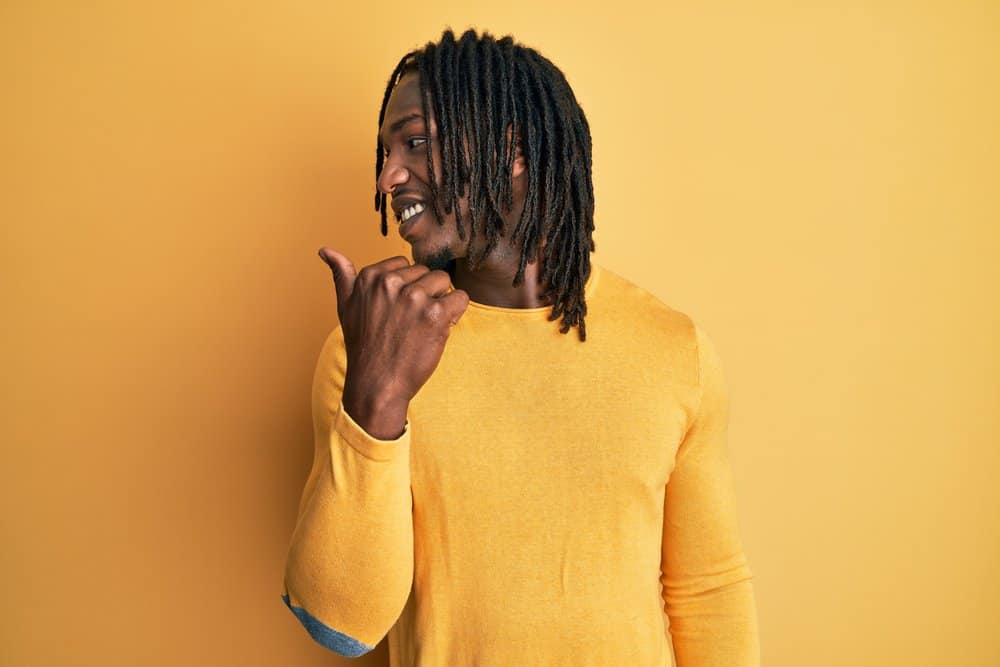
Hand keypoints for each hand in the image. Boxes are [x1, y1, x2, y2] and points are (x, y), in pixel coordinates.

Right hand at [318, 248, 469, 438]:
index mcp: (370, 276)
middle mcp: (390, 283)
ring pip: (444, 281)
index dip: (408, 287)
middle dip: (425, 293)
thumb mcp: (345, 306)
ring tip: (424, 325)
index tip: (398, 310)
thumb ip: (342, 275)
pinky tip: (439, 329)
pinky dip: (456, 313)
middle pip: (427, 272)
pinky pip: (460, 298)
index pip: (405, 264)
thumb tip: (326, 250)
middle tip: (411, 322)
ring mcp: (413, 297)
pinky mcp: (435, 314)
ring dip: (441, 302)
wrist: (376, 385)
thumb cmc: (363, 348)